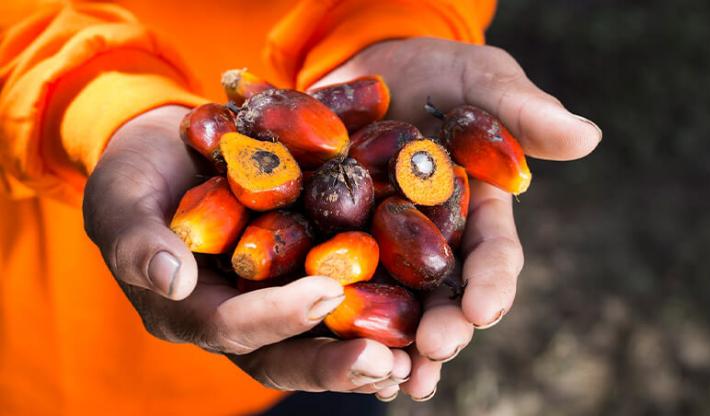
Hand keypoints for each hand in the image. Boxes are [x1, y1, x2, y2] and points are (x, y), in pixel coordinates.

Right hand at [83, 106, 410, 394]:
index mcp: (188, 309)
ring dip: (368, 353)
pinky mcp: (303, 276)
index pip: (232, 325)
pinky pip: (343, 302)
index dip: (275, 316)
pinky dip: (380, 313)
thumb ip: (137, 239)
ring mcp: (272, 302)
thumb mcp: (121, 197)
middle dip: (334, 362)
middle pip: (284, 355)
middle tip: (387, 362)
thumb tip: (171, 279)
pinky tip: (422, 313)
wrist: (172, 148)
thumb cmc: (135, 173)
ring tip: (417, 358)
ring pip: (320, 342)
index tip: (324, 292)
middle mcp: (236, 317)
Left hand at [312, 37, 601, 400]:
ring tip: (393, 380)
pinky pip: (338, 278)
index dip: (492, 282)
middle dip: (445, 327)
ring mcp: (387, 243)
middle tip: (433, 352)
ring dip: (396, 343)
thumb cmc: (444, 72)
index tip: (485, 307)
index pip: (495, 254)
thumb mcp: (483, 80)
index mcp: (481, 211)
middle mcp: (439, 240)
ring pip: (396, 303)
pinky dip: (337, 312)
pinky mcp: (339, 237)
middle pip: (446, 295)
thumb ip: (524, 111)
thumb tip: (587, 136)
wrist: (377, 63)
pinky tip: (329, 342)